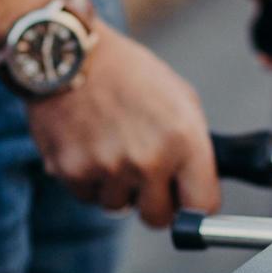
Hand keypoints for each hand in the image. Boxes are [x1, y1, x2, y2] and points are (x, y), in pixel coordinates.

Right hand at [27, 25, 220, 226]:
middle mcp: (148, 159)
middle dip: (152, 202)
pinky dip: (88, 179)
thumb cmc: (128, 73)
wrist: (69, 53)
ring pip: (117, 207)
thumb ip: (193, 147)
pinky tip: (88, 145)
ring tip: (110, 147)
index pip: (202, 206)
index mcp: (183, 139)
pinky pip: (87, 196)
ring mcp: (108, 168)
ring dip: (116, 187)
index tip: (186, 199)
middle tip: (143, 176)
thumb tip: (198, 187)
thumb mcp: (179, 98)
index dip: (194, 205)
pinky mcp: (72, 171)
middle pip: (157, 219)